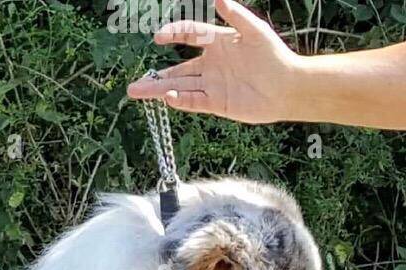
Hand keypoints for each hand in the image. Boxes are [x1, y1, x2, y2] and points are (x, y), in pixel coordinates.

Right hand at [126, 0, 302, 124]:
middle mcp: (210, 64)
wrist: (286, 87)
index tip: (159, 37)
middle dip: (155, 76)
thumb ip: (236, 15)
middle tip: (133, 84)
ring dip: (158, 91)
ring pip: (179, 87)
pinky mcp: (216, 103)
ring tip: (136, 93)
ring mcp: (211, 85)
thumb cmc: (274, 55)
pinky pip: (194, 101)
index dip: (174, 33)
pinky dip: (181, 100)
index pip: (190, 34)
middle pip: (176, 69)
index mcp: (218, 42)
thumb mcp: (256, 31)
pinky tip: (167, 98)